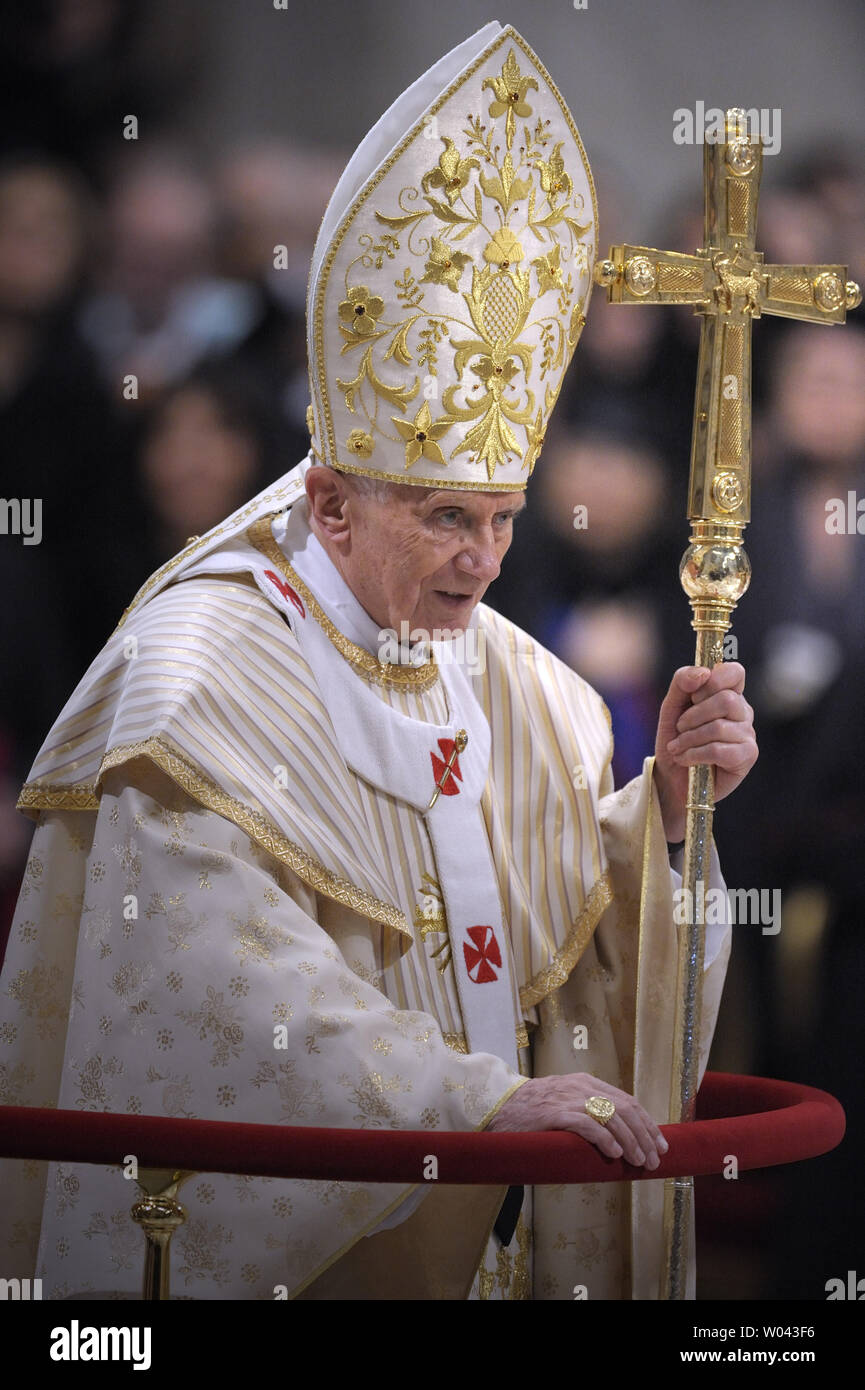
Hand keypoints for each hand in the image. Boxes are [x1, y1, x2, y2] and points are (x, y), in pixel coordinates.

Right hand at [487, 1073, 667, 1168]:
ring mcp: (568, 1098)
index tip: (660, 1145)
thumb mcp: (566, 1103)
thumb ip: (589, 1113)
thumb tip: (620, 1138)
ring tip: (638, 1161)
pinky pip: (586, 1124)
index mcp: (587, 1083)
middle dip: (644, 1136)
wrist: (498, 1105)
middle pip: (625, 1109)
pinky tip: (614, 1154)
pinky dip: (604, 1139)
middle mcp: (581, 1087)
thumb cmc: (532, 1111)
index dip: (648, 1124)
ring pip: (611, 1116)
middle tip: (654, 1160)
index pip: (628, 1101)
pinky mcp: (554, 1113)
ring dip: (630, 1141)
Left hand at [653, 662, 757, 843]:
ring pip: (719, 727)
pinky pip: (719, 750)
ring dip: (689, 738)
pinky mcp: (747, 756)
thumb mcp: (671, 706)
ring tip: (678, 748)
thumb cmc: (676, 739)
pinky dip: (695, 755)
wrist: (671, 777)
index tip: (694, 695)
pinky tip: (686, 759)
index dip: (714, 680)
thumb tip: (702, 674)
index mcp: (728, 694)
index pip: (734, 673)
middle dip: (694, 715)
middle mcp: (743, 712)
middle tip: (680, 728)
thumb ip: (682, 682)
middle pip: (726, 700)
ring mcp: (748, 734)